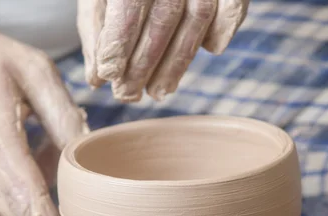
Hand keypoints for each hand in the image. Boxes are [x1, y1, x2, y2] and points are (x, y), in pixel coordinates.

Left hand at [78, 0, 248, 101]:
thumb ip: (96, 29)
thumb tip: (96, 79)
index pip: (129, 5)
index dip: (119, 42)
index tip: (109, 74)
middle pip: (164, 17)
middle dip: (145, 63)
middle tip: (129, 94)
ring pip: (197, 17)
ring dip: (177, 62)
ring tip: (158, 91)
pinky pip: (232, 6)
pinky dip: (222, 30)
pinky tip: (209, 50)